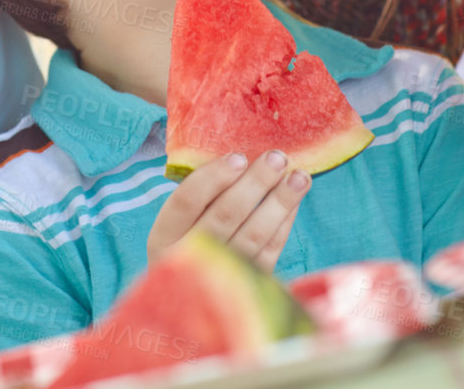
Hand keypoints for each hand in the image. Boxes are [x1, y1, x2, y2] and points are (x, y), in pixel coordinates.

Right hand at [146, 151, 308, 271]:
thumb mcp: (178, 225)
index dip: (213, 177)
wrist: (192, 306)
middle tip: (278, 158)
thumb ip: (200, 198)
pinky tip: (294, 203)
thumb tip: (241, 158)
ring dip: (279, 203)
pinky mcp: (246, 286)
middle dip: (255, 184)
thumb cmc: (187, 243)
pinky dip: (283, 225)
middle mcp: (188, 259)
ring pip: (253, 235)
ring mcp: (219, 276)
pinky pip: (269, 252)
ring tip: (299, 178)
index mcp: (164, 237)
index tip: (239, 157)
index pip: (186, 201)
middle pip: (224, 216)